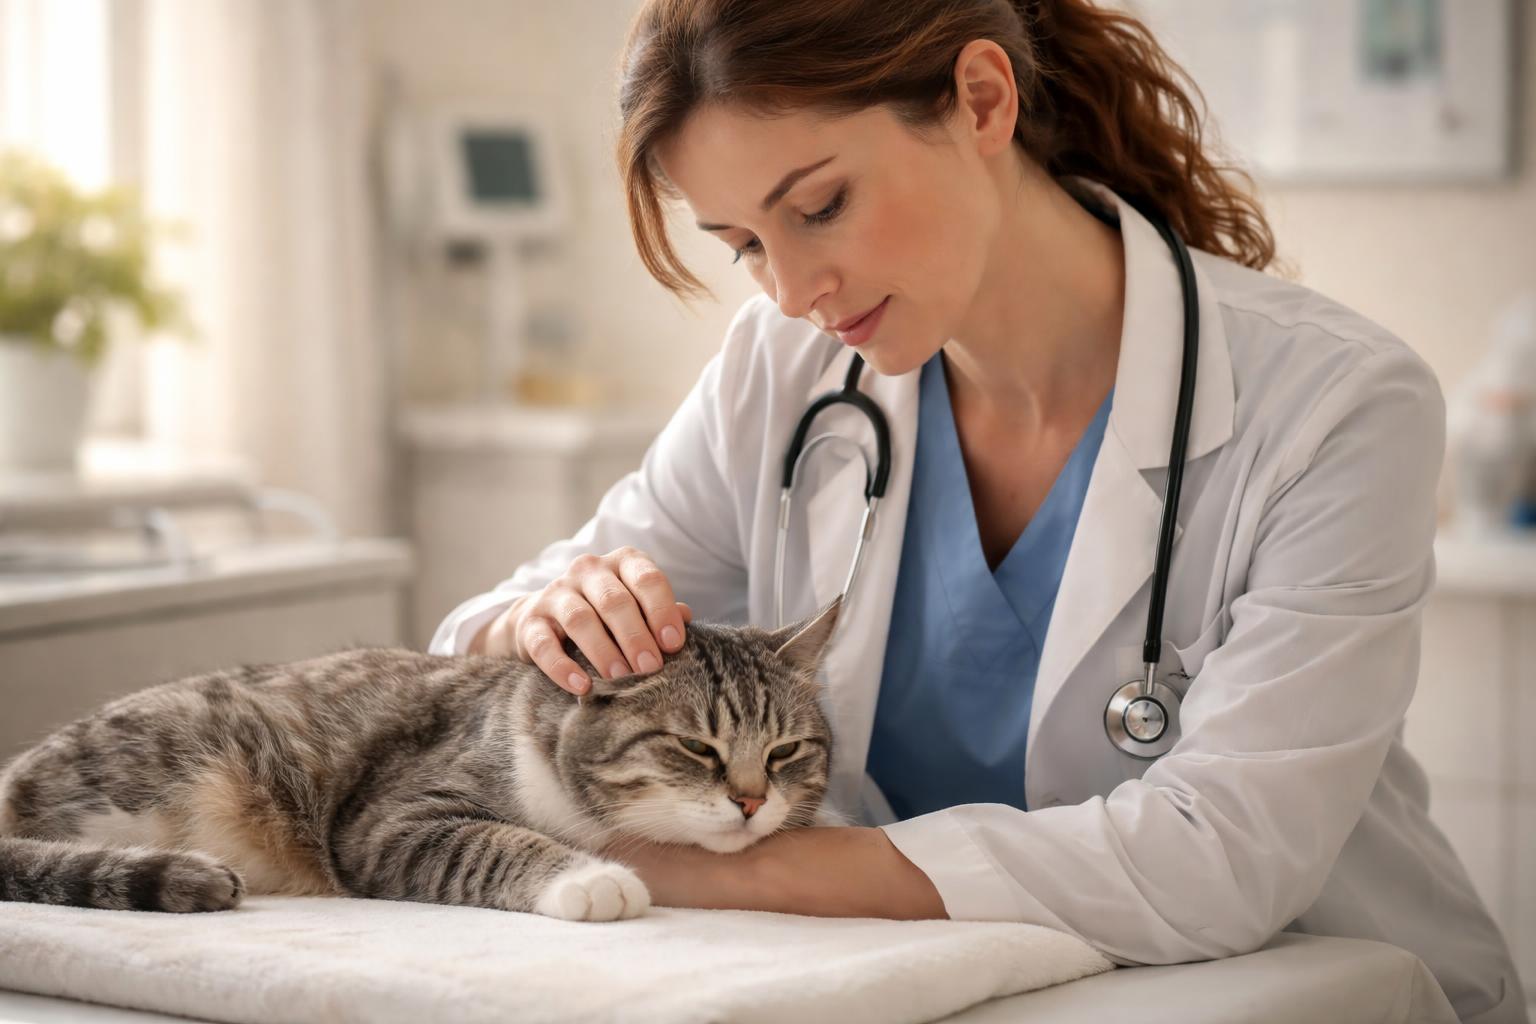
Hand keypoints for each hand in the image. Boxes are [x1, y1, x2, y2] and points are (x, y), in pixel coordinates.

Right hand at [471, 547, 691, 695]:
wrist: (544, 617)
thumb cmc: (606, 615)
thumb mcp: (637, 607)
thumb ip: (661, 612)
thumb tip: (687, 617)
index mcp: (622, 562)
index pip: (646, 579)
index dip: (662, 611)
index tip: (673, 644)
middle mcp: (588, 570)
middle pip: (614, 600)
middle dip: (635, 636)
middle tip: (651, 668)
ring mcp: (556, 593)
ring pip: (580, 618)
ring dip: (603, 651)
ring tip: (621, 677)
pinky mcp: (530, 621)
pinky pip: (544, 644)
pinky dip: (562, 667)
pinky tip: (581, 686)